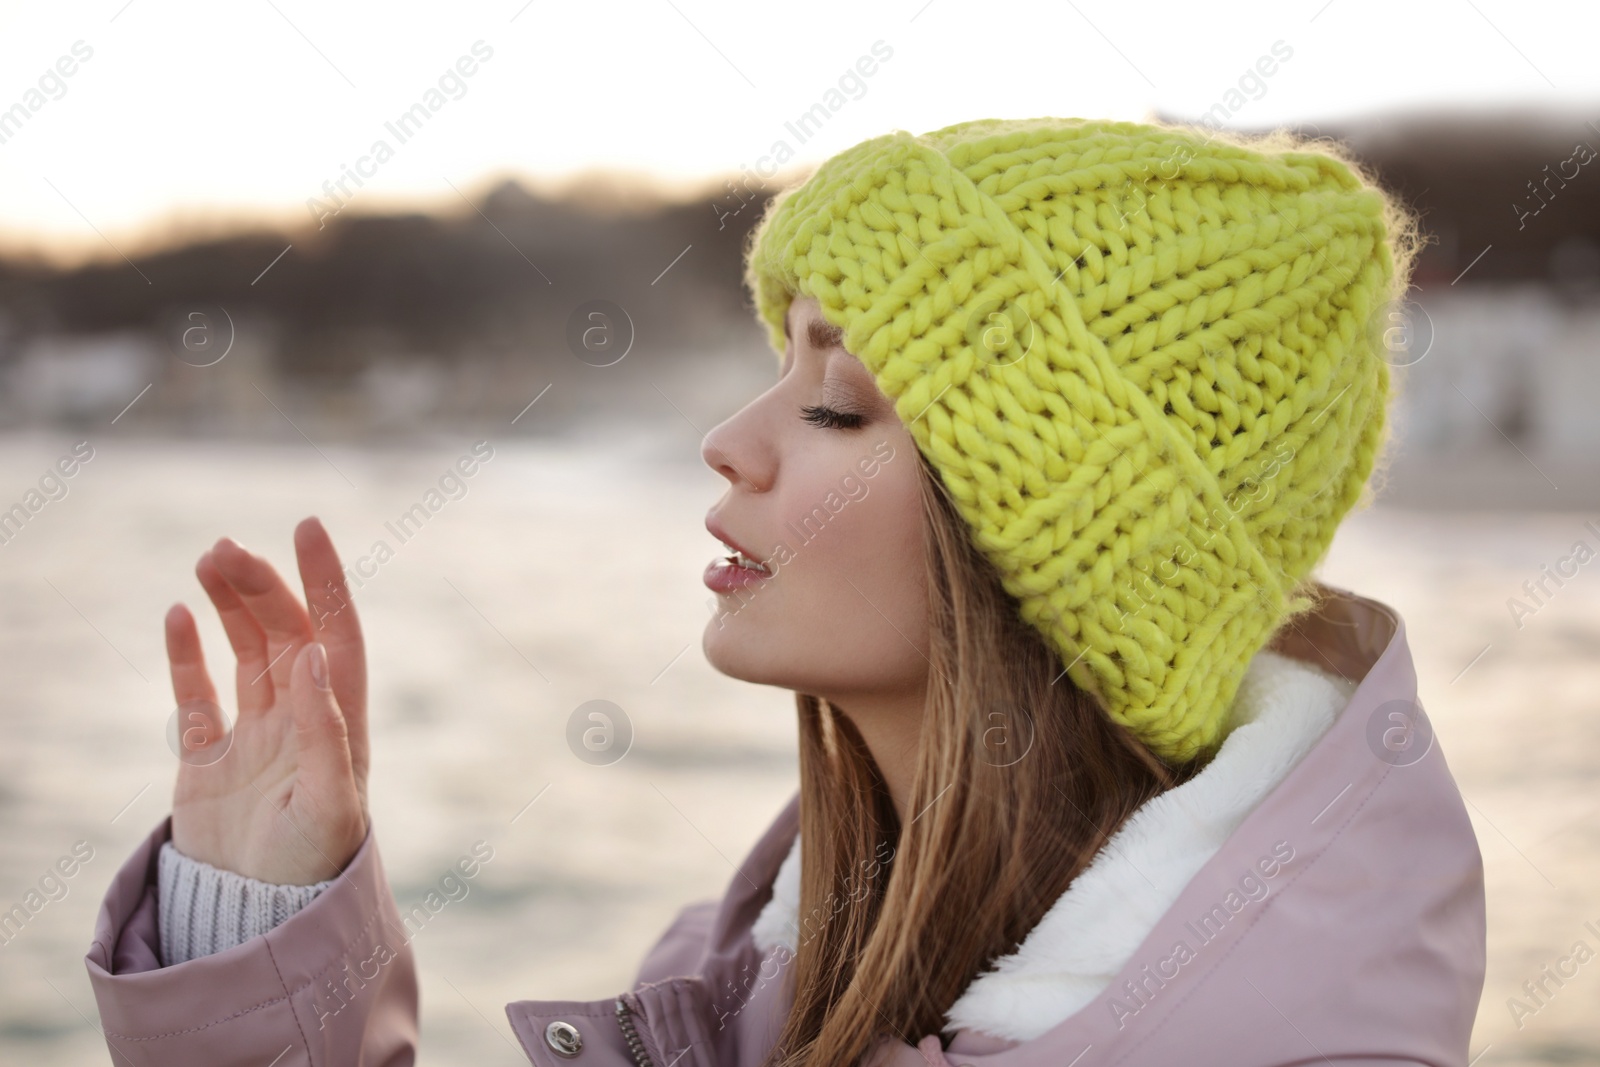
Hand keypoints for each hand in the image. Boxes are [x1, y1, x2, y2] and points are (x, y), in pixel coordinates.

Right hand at [164, 516, 368, 884]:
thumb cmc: (310, 866)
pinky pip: (198, 694)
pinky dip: (187, 655)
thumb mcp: (330, 801)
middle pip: (286, 633)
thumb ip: (326, 730)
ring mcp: (255, 734)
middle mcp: (301, 718)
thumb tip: (319, 654)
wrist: (256, 919)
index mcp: (340, 722)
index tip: (308, 528)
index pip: (338, 633)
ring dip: (230, 605)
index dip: (326, 581)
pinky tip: (176, 615)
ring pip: (246, 651)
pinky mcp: (210, 759)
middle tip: (225, 550)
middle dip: (262, 587)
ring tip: (208, 561)